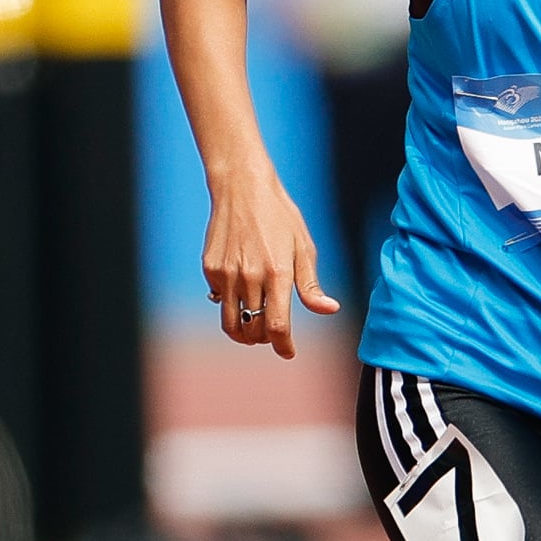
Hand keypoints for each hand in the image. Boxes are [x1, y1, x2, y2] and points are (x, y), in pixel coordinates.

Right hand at [201, 168, 335, 358]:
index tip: (288, 352)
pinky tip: (241, 293)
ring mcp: (226, 274)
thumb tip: (329, 309)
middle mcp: (249, 277)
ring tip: (254, 326)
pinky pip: (220, 300)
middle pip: (254, 329)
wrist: (243, 188)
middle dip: (265, 338)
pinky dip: (231, 305)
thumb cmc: (280, 216)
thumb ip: (311, 285)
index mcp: (278, 273)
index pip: (278, 326)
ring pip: (231, 323)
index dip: (283, 346)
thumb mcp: (303, 247)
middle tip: (273, 334)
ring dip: (244, 332)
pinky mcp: (211, 268)